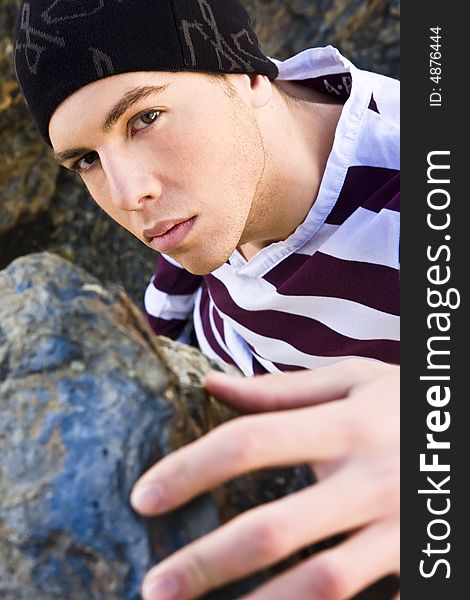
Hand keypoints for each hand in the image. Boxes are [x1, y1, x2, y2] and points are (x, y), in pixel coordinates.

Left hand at [130, 359, 399, 599]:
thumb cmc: (407, 400)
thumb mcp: (353, 380)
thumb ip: (281, 388)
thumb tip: (212, 385)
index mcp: (346, 425)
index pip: (251, 442)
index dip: (191, 470)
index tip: (144, 497)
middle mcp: (371, 478)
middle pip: (276, 527)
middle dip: (209, 562)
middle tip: (154, 587)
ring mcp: (400, 527)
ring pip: (322, 583)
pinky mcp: (422, 562)